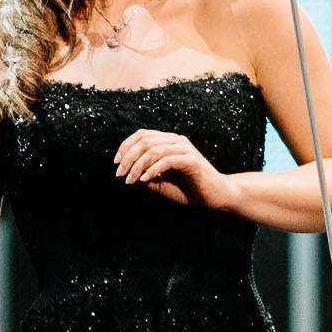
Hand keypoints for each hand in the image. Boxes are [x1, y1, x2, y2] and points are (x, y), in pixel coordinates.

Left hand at [113, 129, 237, 210]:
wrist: (215, 197)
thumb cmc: (188, 189)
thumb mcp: (160, 182)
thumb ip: (144, 175)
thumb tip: (126, 172)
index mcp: (168, 142)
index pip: (142, 135)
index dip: (125, 146)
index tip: (116, 163)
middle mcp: (176, 141)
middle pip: (145, 140)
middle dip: (128, 157)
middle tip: (120, 174)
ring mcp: (185, 149)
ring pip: (154, 149)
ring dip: (138, 165)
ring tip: (131, 180)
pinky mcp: (192, 161)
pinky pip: (168, 160)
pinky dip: (153, 169)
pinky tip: (145, 179)